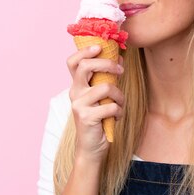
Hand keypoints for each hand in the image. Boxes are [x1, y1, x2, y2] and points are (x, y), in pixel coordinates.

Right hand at [66, 44, 124, 162]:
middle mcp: (74, 93)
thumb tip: (119, 57)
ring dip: (119, 95)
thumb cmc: (99, 118)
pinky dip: (119, 111)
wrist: (91, 147)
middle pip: (85, 66)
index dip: (85, 51)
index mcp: (77, 85)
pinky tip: (117, 116)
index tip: (100, 47)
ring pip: (105, 87)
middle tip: (120, 70)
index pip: (73, 61)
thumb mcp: (101, 96)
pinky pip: (111, 106)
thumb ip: (106, 78)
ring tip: (119, 103)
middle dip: (107, 64)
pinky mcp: (86, 117)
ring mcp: (79, 105)